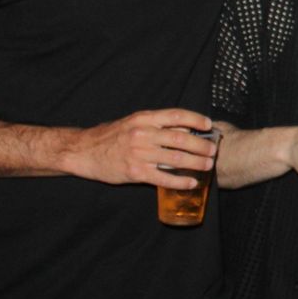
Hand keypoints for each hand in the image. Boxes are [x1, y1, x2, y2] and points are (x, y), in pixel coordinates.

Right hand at [65, 109, 216, 188]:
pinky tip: (191, 182)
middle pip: (180, 139)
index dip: (195, 119)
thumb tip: (184, 130)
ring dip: (196, 163)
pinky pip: (163, 177)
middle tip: (213, 150)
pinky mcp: (135, 171)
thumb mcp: (133, 123)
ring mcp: (139, 153)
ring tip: (208, 166)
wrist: (83, 151)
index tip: (209, 125)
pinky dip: (180, 181)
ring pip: (175, 159)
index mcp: (144, 119)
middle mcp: (143, 134)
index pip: (176, 115)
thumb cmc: (111, 136)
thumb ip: (156, 125)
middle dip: (201, 145)